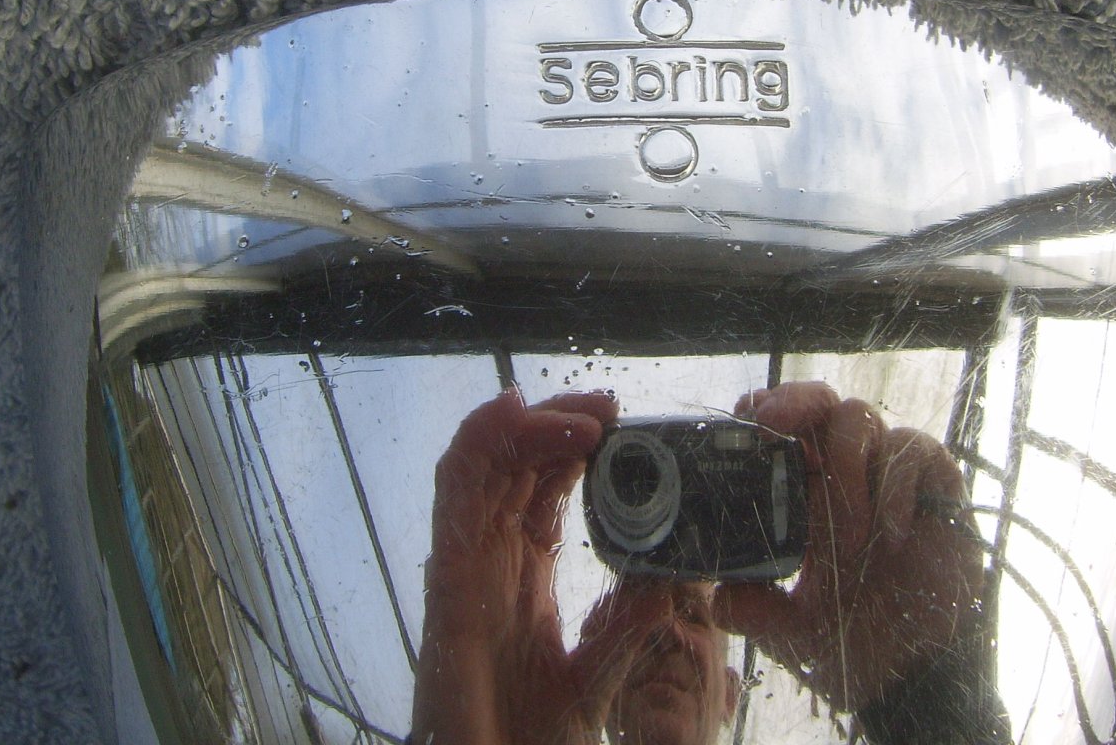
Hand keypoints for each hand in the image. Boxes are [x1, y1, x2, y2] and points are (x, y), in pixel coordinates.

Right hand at [413, 388, 672, 744]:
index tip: (618, 424)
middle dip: (558, 422)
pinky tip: (514, 412)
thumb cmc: (526, 742)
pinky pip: (453, 491)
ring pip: (484, 462)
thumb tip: (667, 587)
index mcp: (521, 577)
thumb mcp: (594, 680)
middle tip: (608, 404)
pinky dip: (478, 441)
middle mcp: (490, 560)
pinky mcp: (447, 574)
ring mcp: (466, 562)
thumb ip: (625, 631)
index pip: (543, 490)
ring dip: (531, 424)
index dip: (574, 448)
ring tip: (586, 412)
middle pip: (514, 465)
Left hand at [713, 382, 983, 713]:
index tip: (751, 422)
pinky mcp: (934, 479)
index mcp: (802, 489)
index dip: (762, 409)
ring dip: (844, 467)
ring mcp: (886, 469)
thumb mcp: (787, 627)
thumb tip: (722, 599)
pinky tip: (893, 533)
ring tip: (851, 540)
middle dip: (795, 401)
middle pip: (817, 400)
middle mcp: (842, 468)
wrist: (912, 669)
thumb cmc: (848, 634)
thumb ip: (753, 610)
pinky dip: (896, 484)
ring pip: (859, 417)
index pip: (778, 424)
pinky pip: (912, 449)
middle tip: (777, 425)